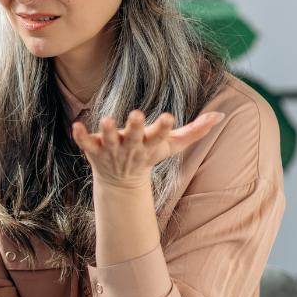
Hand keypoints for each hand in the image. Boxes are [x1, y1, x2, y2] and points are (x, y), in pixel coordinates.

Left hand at [70, 110, 222, 187]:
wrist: (121, 182)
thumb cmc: (149, 156)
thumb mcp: (173, 145)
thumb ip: (196, 131)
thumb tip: (220, 115)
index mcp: (150, 144)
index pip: (160, 136)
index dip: (164, 128)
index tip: (169, 117)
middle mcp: (131, 147)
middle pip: (134, 136)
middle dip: (135, 127)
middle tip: (137, 114)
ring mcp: (112, 149)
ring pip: (109, 140)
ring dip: (108, 131)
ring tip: (107, 119)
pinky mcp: (94, 149)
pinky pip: (85, 143)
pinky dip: (80, 136)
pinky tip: (76, 125)